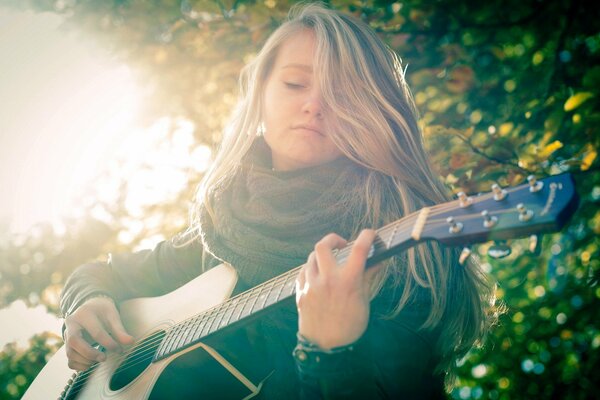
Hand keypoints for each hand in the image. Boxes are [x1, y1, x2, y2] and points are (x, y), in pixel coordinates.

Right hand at [64, 296, 133, 370]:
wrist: (90, 307)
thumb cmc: (102, 311)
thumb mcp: (112, 315)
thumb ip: (120, 330)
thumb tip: (131, 342)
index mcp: (84, 314)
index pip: (95, 332)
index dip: (108, 343)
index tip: (119, 350)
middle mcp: (71, 325)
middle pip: (74, 342)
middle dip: (90, 353)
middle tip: (104, 358)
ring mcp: (66, 336)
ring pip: (70, 353)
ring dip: (86, 360)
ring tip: (100, 358)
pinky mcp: (67, 346)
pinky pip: (69, 361)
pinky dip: (80, 366)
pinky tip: (92, 362)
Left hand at [295, 229, 377, 349]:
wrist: (325, 348)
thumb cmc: (349, 327)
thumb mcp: (363, 302)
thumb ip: (368, 278)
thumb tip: (377, 261)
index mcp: (347, 281)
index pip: (359, 249)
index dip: (367, 236)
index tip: (370, 234)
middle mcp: (327, 279)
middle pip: (323, 245)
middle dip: (333, 239)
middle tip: (341, 244)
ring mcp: (311, 285)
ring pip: (311, 258)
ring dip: (322, 256)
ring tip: (330, 263)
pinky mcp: (301, 292)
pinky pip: (303, 272)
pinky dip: (311, 269)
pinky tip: (318, 275)